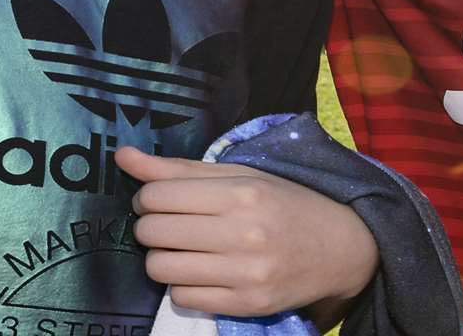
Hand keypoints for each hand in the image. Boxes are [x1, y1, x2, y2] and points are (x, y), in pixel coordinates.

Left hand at [118, 146, 378, 321]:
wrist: (340, 248)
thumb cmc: (283, 203)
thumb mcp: (238, 175)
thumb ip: (178, 168)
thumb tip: (122, 156)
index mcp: (241, 193)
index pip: (157, 195)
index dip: (146, 197)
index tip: (158, 200)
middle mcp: (244, 233)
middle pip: (153, 233)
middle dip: (150, 227)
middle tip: (167, 224)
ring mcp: (246, 274)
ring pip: (161, 268)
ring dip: (162, 258)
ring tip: (182, 249)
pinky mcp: (248, 305)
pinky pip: (182, 298)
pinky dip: (183, 285)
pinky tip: (201, 272)